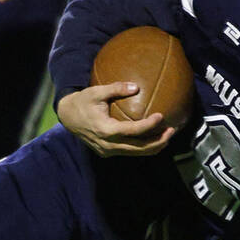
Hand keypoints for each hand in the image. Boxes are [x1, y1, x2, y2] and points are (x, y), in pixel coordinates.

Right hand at [57, 82, 175, 156]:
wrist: (68, 117)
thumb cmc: (83, 101)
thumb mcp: (97, 91)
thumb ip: (116, 88)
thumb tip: (136, 87)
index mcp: (105, 130)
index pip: (132, 131)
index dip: (148, 125)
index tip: (161, 116)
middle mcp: (107, 144)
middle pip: (138, 148)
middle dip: (158, 141)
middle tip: (172, 131)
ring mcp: (107, 151)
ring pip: (135, 153)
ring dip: (153, 146)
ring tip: (167, 136)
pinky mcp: (107, 153)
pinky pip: (129, 152)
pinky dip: (143, 147)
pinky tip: (154, 139)